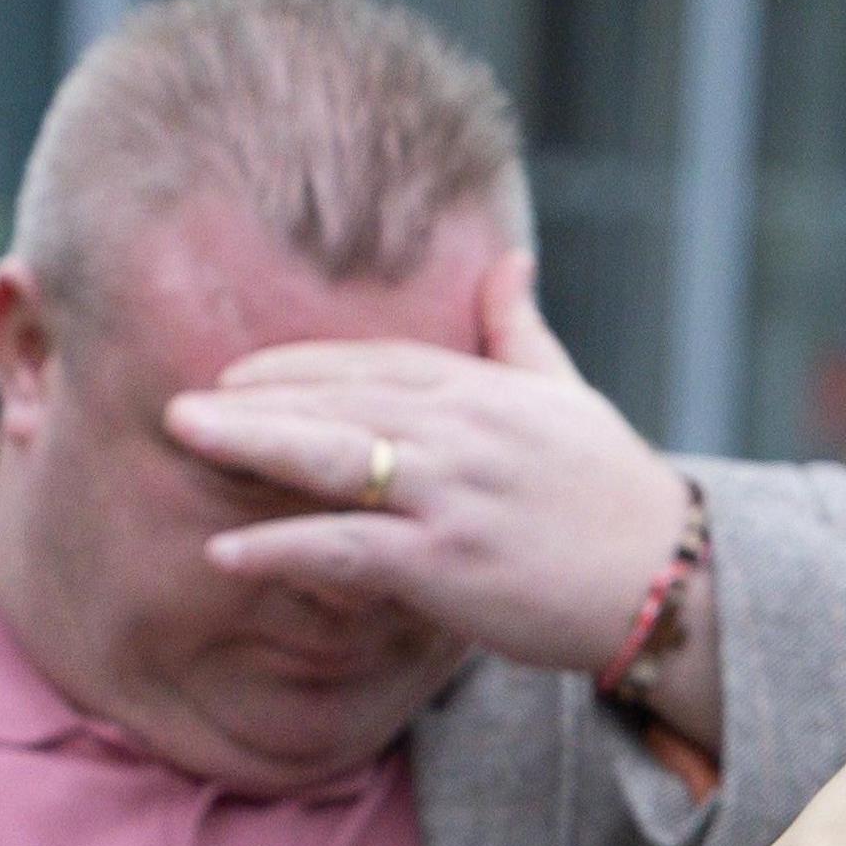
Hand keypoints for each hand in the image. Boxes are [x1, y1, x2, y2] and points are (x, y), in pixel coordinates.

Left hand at [162, 252, 722, 742]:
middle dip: (253, 398)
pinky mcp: (448, 564)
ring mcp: (452, 496)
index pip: (373, 363)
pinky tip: (225, 552)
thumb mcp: (570, 398)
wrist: (669, 582)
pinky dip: (283, 547)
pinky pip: (348, 550)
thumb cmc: (615, 495)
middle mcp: (462, 432)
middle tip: (176, 403)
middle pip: (338, 399)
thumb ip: (522, 333)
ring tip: (182, 439)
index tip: (237, 374)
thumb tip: (508, 263)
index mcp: (484, 391)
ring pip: (332, 457)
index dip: (299, 366)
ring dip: (251, 446)